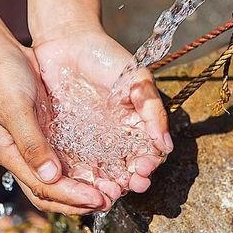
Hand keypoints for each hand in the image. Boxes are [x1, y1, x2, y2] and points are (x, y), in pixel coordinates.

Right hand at [0, 45, 110, 214]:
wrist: (1, 54)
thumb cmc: (3, 78)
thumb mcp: (16, 109)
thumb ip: (32, 143)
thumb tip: (51, 177)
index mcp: (9, 154)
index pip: (41, 187)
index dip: (69, 196)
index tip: (96, 199)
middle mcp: (22, 155)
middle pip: (50, 192)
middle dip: (78, 201)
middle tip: (108, 201)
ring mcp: (34, 146)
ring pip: (58, 179)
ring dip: (81, 189)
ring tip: (109, 192)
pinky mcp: (46, 134)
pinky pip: (65, 159)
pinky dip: (81, 169)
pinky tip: (100, 170)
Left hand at [33, 26, 172, 200]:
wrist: (67, 42)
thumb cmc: (106, 57)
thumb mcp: (137, 79)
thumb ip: (153, 110)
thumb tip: (166, 146)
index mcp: (135, 124)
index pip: (147, 154)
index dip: (148, 165)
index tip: (143, 170)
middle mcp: (115, 136)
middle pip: (126, 169)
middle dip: (128, 182)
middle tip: (126, 186)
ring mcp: (91, 140)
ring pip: (102, 171)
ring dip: (106, 185)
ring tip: (106, 191)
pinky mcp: (67, 140)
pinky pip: (76, 163)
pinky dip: (81, 177)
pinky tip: (84, 182)